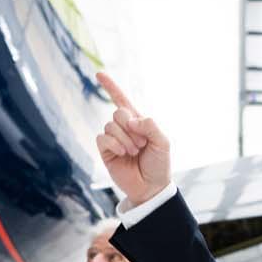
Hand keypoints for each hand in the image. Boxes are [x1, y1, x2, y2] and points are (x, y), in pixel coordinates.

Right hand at [94, 71, 171, 206]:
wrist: (151, 187)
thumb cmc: (159, 164)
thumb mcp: (162, 142)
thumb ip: (150, 125)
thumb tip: (130, 119)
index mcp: (138, 122)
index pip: (121, 100)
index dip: (111, 87)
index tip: (99, 73)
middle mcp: (124, 128)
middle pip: (118, 112)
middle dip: (130, 126)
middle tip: (141, 143)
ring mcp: (113, 139)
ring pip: (110, 125)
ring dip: (125, 138)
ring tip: (134, 151)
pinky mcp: (105, 151)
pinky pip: (102, 138)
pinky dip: (114, 143)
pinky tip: (122, 152)